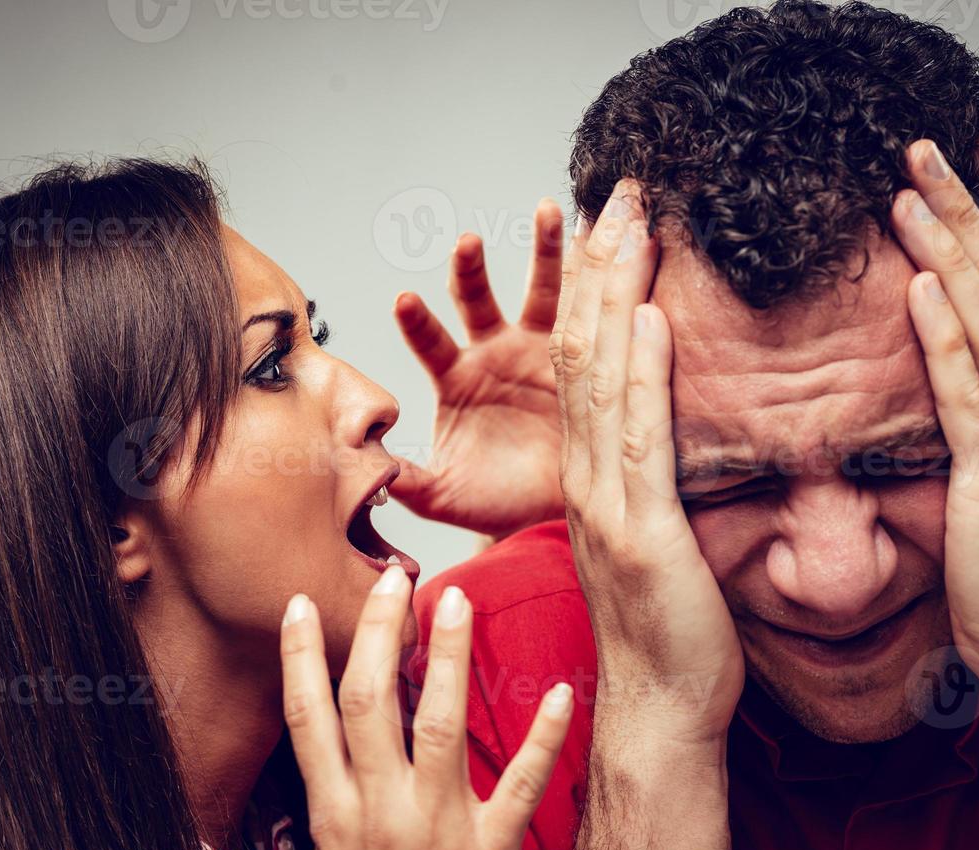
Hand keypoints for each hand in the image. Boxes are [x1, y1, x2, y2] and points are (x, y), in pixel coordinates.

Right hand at [279, 567, 572, 849]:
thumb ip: (328, 819)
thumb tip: (329, 772)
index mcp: (334, 815)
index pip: (309, 716)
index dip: (300, 654)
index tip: (300, 602)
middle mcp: (380, 810)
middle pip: (371, 699)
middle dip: (377, 629)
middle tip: (392, 576)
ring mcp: (437, 828)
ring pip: (439, 722)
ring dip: (447, 656)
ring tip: (454, 599)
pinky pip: (522, 783)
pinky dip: (543, 735)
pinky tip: (560, 691)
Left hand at [391, 200, 565, 537]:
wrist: (549, 510)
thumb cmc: (492, 501)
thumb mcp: (445, 496)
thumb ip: (407, 482)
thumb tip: (369, 472)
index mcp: (455, 380)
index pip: (430, 342)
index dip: (418, 322)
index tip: (405, 300)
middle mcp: (493, 353)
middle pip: (477, 300)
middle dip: (469, 270)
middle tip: (467, 242)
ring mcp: (537, 349)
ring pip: (539, 290)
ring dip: (546, 250)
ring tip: (549, 210)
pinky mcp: (581, 355)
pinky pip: (589, 311)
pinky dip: (598, 276)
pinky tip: (608, 239)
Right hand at [550, 181, 743, 749]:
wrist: (658, 707)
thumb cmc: (667, 632)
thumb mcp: (651, 543)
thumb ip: (650, 485)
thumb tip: (673, 443)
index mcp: (590, 477)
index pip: (588, 364)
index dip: (600, 291)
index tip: (620, 229)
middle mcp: (586, 479)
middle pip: (585, 352)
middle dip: (602, 268)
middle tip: (622, 194)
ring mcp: (605, 503)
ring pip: (603, 379)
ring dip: (618, 296)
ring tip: (631, 224)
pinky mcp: (637, 530)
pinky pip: (638, 436)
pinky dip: (645, 371)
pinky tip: (653, 315)